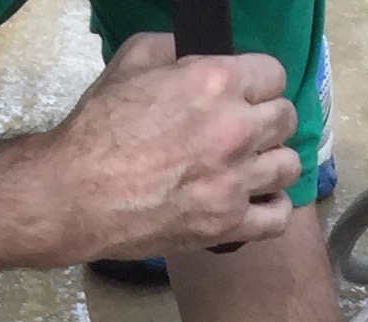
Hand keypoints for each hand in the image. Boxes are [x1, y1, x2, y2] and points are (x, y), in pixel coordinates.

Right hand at [45, 35, 300, 264]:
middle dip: (268, 121)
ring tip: (252, 168)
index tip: (247, 96)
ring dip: (273, 163)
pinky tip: (255, 202)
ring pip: (289, 166)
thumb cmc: (99, 128)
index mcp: (217, 82)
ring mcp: (235, 181)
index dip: (260, 84)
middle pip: (285, 119)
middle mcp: (235, 129)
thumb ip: (175, 50)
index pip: (274, 75)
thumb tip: (194, 54)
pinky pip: (278, 217)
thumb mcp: (133, 61)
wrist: (78, 194)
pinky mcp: (228, 225)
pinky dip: (272, 208)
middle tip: (247, 132)